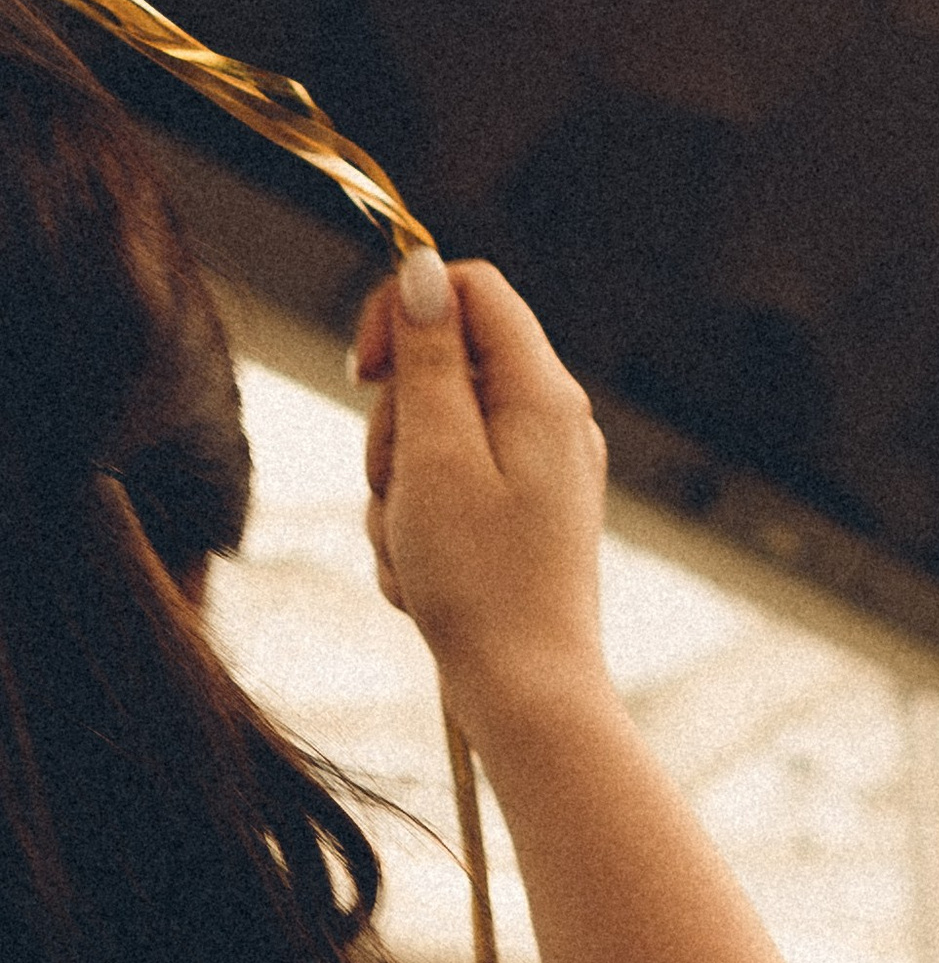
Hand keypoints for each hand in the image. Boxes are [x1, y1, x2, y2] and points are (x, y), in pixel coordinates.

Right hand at [351, 253, 610, 750]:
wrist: (526, 694)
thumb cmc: (479, 581)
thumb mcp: (434, 455)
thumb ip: (428, 357)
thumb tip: (423, 268)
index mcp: (542, 394)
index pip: (469, 289)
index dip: (403, 311)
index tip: (361, 371)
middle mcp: (554, 422)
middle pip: (441, 366)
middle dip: (394, 425)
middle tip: (395, 490)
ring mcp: (541, 472)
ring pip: (431, 436)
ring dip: (396, 490)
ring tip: (410, 551)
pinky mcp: (522, 518)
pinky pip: (446, 492)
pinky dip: (419, 529)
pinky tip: (423, 581)